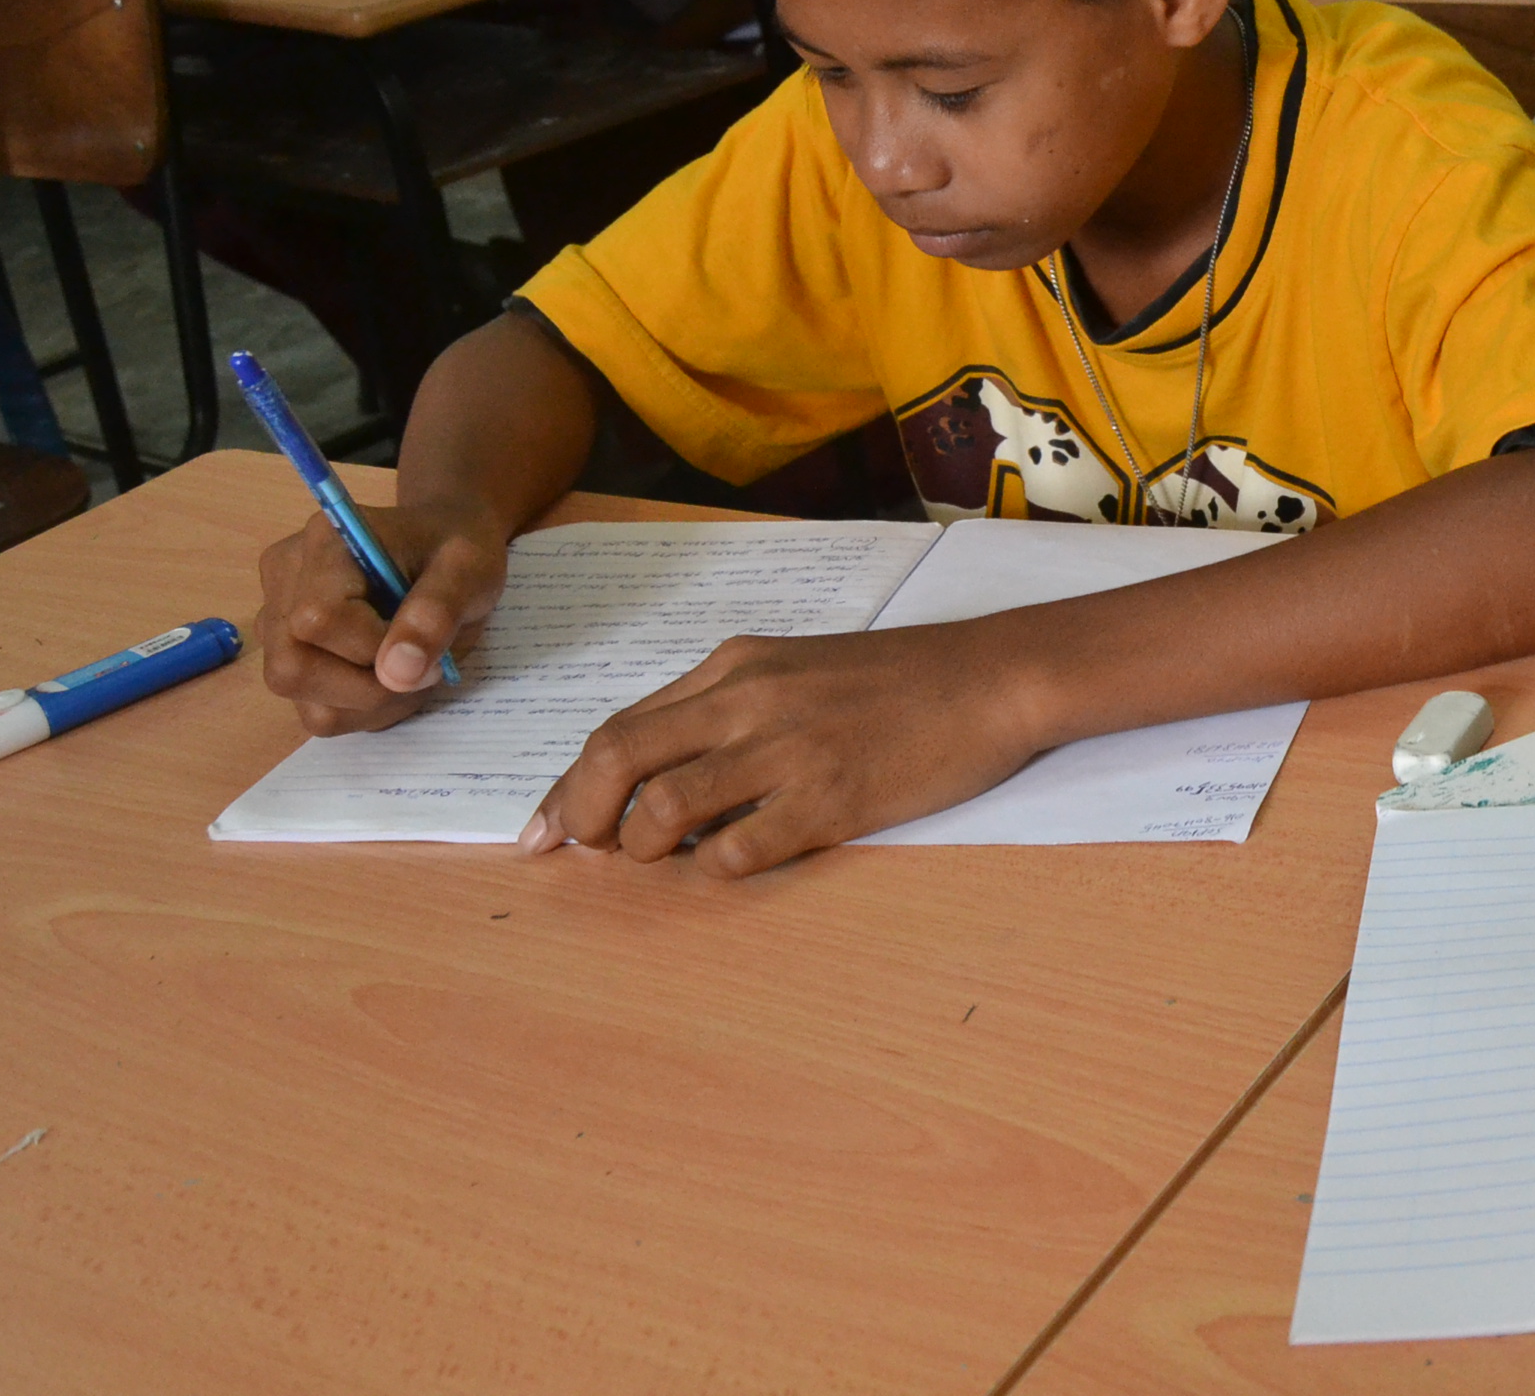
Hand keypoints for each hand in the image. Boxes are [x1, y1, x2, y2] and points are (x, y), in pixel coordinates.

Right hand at [253, 497, 511, 735]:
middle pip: (291, 668)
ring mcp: (276, 618)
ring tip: (413, 668)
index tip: (427, 645)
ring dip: (370, 702)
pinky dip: (362, 709)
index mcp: (325, 543)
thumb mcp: (470, 570)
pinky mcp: (286, 653)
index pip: (318, 620)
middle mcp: (285, 578)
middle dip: (367, 687)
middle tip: (423, 668)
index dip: (373, 648)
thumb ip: (435, 615)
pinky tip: (393, 675)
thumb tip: (396, 674)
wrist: (447, 549)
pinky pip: (315, 710)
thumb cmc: (460, 550)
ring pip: (300, 697)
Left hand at [519, 617, 1049, 875]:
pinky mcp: (831, 798)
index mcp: (734, 666)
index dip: (567, 785)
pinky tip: (735, 862)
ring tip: (666, 859)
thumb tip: (653, 775)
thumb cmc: (896, 680)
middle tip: (583, 853)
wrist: (990, 678)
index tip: (543, 831)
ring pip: (663, 808)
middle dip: (580, 817)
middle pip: (618, 760)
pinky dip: (716, 868)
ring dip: (644, 849)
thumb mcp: (796, 669)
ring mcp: (789, 749)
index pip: (619, 727)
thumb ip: (725, 710)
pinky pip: (738, 850)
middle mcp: (748, 701)